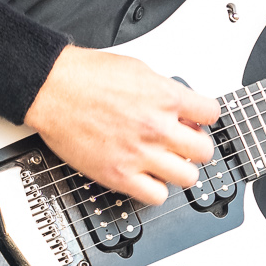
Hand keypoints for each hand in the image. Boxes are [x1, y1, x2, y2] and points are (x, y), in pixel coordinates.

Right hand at [23, 47, 220, 205]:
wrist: (53, 89)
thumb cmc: (87, 76)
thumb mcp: (139, 70)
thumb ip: (165, 91)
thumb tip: (180, 108)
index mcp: (165, 97)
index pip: (211, 114)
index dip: (205, 117)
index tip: (198, 120)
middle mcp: (157, 127)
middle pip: (204, 151)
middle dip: (195, 146)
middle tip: (183, 143)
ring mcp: (140, 154)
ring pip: (187, 178)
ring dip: (179, 170)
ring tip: (165, 161)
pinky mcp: (119, 175)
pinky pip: (156, 196)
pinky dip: (155, 188)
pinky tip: (146, 175)